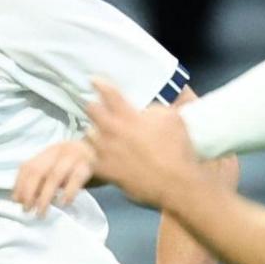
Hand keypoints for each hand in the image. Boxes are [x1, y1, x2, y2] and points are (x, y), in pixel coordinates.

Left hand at [13, 138, 98, 216]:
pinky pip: (76, 179)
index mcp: (49, 151)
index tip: (17, 202)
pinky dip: (68, 192)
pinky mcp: (90, 163)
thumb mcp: (60, 169)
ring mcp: (75, 155)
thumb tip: (20, 198)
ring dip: (45, 197)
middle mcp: (59, 150)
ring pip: (54, 176)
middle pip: (38, 171)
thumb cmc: (81, 166)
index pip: (28, 166)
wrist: (112, 153)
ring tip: (41, 213)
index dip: (20, 184)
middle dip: (29, 192)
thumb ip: (43, 179)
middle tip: (27, 210)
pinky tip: (64, 203)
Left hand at [83, 79, 200, 208]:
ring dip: (94, 133)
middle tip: (97, 108)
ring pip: (87, 135)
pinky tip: (96, 157)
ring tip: (99, 135)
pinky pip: (89, 159)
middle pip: (91, 110)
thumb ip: (153, 109)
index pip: (108, 92)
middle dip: (94, 107)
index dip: (99, 83)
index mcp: (128, 116)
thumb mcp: (172, 118)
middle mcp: (112, 131)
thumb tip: (143, 110)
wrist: (175, 183)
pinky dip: (92, 157)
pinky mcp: (104, 170)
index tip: (94, 80)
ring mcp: (105, 151)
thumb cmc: (177, 149)